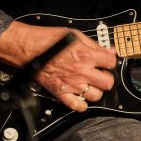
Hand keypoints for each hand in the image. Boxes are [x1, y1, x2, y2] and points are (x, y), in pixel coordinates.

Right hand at [0, 20, 116, 111]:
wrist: (29, 48)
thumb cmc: (49, 39)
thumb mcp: (76, 35)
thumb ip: (94, 45)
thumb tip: (109, 50)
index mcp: (86, 54)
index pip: (111, 62)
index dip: (110, 61)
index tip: (107, 61)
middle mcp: (81, 71)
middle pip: (107, 83)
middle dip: (106, 77)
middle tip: (101, 74)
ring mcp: (72, 84)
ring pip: (96, 96)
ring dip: (95, 90)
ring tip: (91, 84)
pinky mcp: (61, 92)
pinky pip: (78, 106)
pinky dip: (82, 103)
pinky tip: (81, 96)